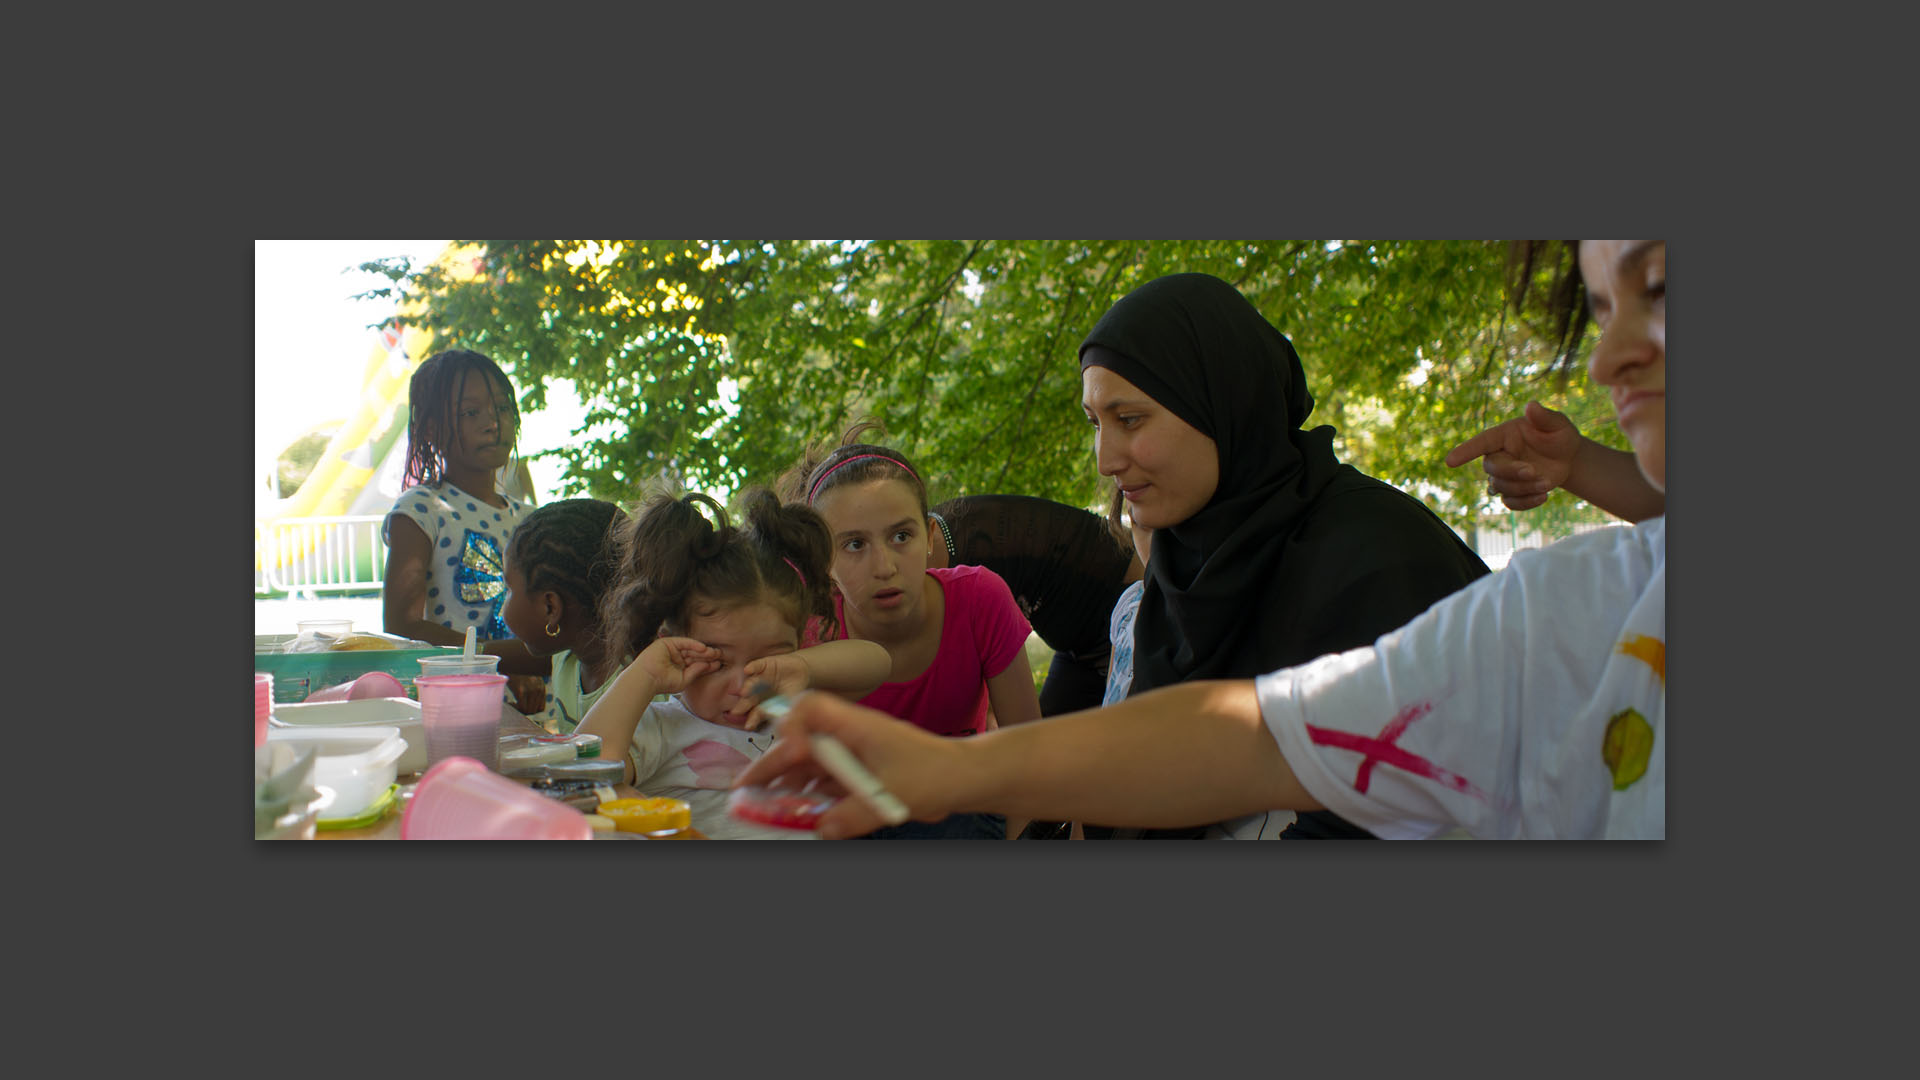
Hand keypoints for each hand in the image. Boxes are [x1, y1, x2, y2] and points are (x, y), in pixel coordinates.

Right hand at [507, 674, 546, 714]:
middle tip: (515, 706)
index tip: (523, 707)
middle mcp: (538, 689)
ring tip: (512, 704)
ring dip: (519, 711)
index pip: (541, 708)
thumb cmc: (517, 670)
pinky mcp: (521, 690)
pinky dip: (515, 709)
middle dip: (525, 711)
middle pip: (535, 711)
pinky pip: (521, 707)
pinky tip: (509, 703)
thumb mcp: (530, 679)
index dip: (531, 710)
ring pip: (528, 711)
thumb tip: (529, 703)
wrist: (509, 660)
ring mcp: (530, 690)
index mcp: (541, 687)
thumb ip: (533, 689)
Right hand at [634, 636, 721, 695]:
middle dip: (707, 656)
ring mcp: (672, 649)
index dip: (707, 663)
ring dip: (703, 650)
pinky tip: (703, 648)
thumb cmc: (664, 683)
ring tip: (714, 653)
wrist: (647, 679)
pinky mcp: (667, 643)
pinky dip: (694, 644)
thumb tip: (708, 664)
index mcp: (679, 667)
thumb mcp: (684, 679)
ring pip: (690, 648)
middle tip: (720, 656)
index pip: (696, 663)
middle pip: (695, 655)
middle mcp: (676, 657)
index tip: (718, 664)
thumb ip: (696, 671)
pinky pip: (684, 642)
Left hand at [730, 653, 811, 729]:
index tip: (749, 727)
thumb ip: (784, 713)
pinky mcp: (763, 665)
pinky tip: (747, 670)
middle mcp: (757, 692)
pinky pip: (755, 666)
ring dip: (747, 687)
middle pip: (748, 700)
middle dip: (743, 705)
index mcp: (762, 704)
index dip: (752, 720)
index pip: (755, 713)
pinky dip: (751, 668)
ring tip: (744, 692)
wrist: (801, 671)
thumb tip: (782, 725)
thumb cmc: (794, 690)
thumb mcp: (790, 704)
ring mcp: (759, 678)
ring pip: (750, 683)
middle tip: (737, 712)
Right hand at [732, 691, 964, 838]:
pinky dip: (808, 793)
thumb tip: (819, 829)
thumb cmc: (933, 775)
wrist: (963, 777)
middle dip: (771, 764)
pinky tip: (797, 811)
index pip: (811, 708)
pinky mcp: (858, 769)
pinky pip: (825, 778)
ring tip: (764, 807)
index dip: (791, 727)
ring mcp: (853, 751)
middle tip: (745, 791)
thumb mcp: (891, 798)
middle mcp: (849, 733)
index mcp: (856, 725)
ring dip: (787, 783)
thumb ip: (853, 816)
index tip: (789, 756)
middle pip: (800, 740)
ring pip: (809, 762)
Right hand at [1443, 401, 1583, 511]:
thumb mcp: (1557, 424)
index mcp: (1504, 436)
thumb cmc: (1559, 436)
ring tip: (1547, 483)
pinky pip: (1510, 503)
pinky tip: (1543, 496)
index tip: (1450, 461)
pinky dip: (1525, 503)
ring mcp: (1504, 476)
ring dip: (1524, 488)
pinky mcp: (1513, 492)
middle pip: (1491, 468)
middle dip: (1511, 472)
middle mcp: (1499, 455)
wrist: (1568, 458)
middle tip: (1534, 471)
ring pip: (1501, 488)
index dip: (1465, 451)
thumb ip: (1544, 416)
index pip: (1481, 443)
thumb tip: (1531, 406)